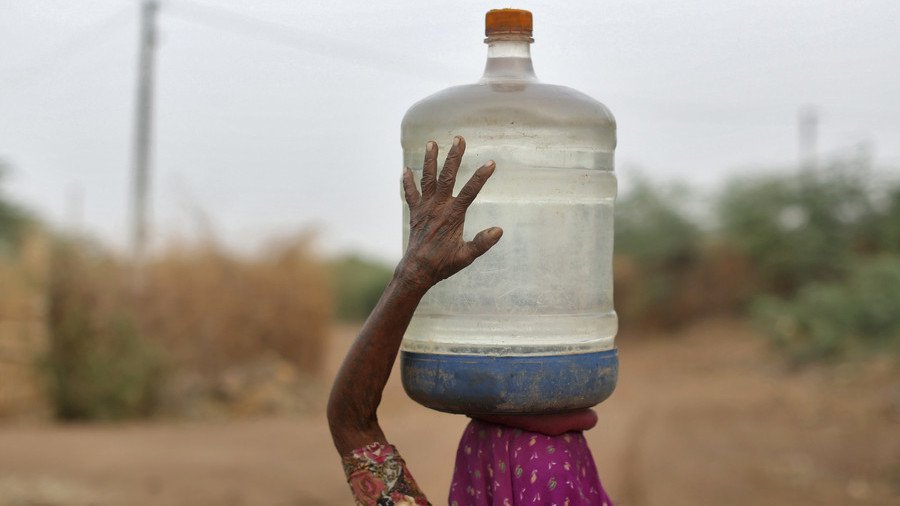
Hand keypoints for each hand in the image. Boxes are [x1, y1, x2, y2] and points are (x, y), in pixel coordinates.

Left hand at [397, 135, 502, 291]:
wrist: (417, 271)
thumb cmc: (443, 264)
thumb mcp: (466, 256)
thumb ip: (482, 243)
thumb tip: (499, 230)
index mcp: (453, 215)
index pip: (470, 191)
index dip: (481, 176)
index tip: (491, 162)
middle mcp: (438, 207)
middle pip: (447, 177)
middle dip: (454, 157)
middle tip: (459, 139)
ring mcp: (424, 208)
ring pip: (427, 179)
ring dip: (429, 160)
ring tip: (432, 142)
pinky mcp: (415, 213)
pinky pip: (410, 194)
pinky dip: (408, 182)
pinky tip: (406, 170)